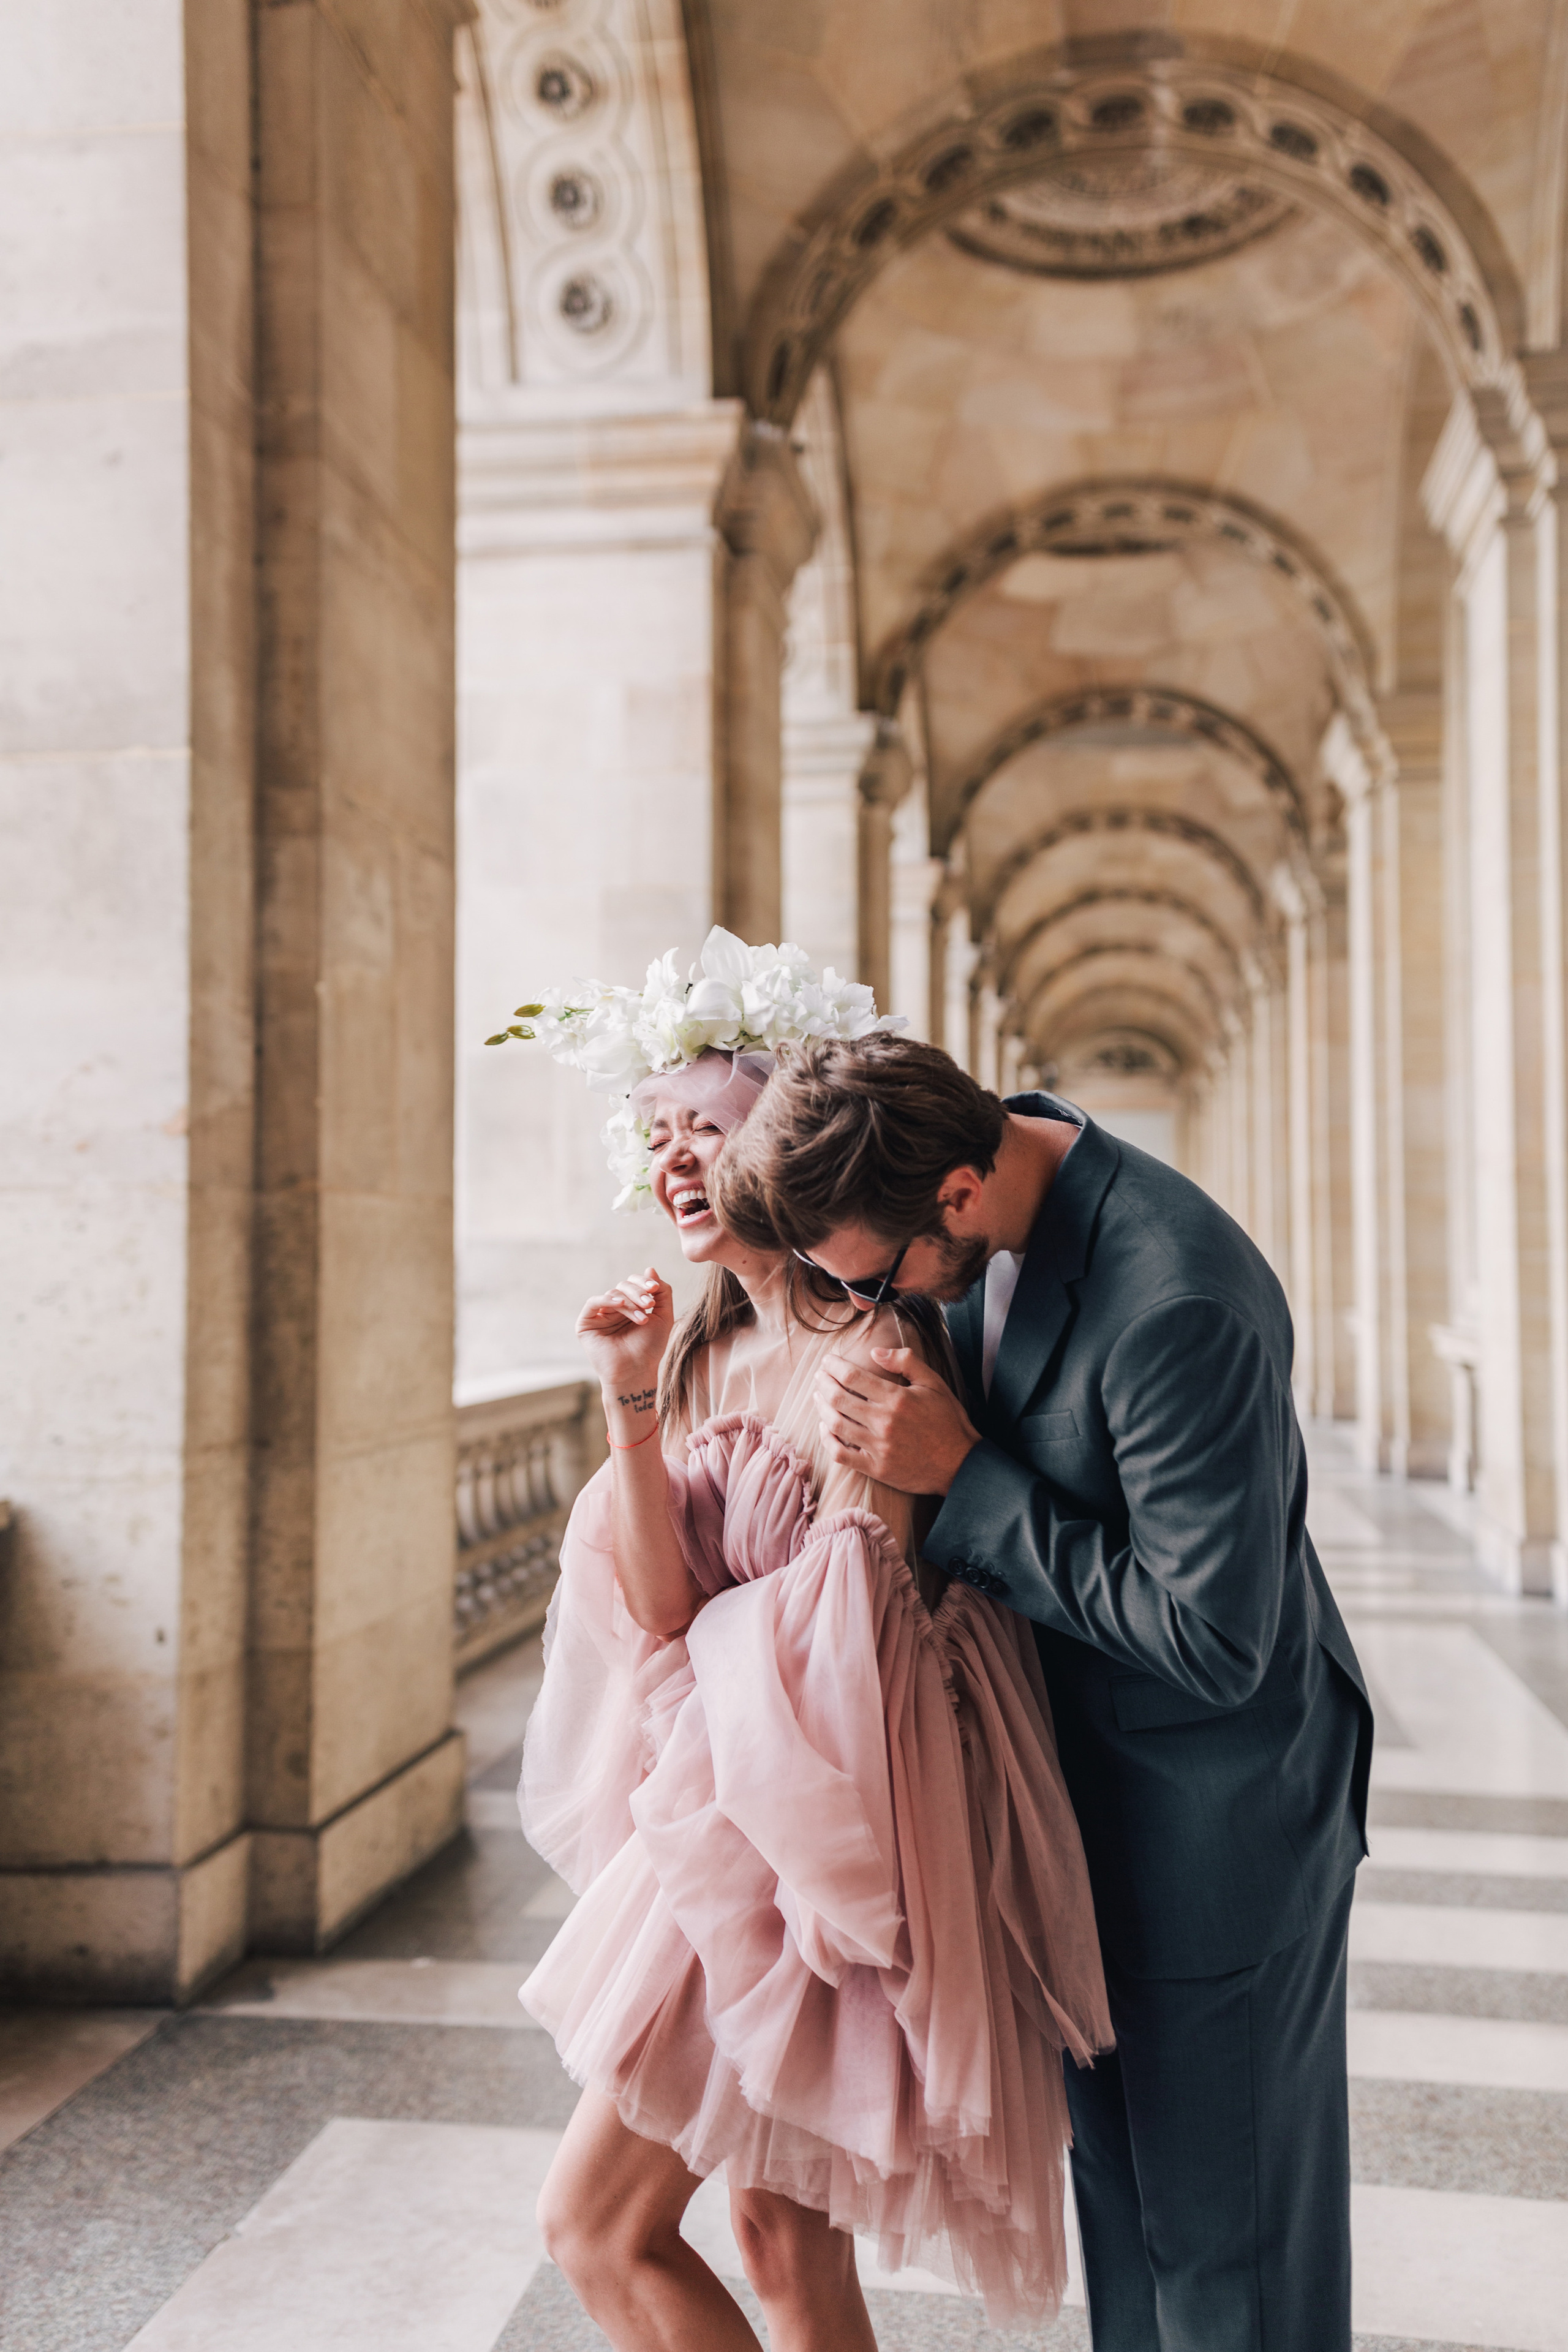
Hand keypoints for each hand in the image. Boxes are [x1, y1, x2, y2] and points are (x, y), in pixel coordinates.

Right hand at [576, 1268, 673, 1435]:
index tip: (656, 1289)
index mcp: (630, 1306)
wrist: (636, 1371)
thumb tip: (650, 1268)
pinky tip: (620, 1304)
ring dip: (629, 1302)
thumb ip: (662, 1292)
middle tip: (649, 1303)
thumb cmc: (650, 1348)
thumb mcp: (664, 1316)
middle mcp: (614, 1309)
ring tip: (643, 1317)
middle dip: (638, 1292)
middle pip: (624, 1286)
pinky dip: (607, 1299)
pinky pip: (594, 1302)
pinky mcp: (585, 1323)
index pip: (634, 1283)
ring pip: (613, 1293)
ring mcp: (599, 1315)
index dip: (644, 1282)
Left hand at [815, 1347, 979, 1494]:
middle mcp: (885, 1423)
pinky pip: (841, 1455)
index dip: (834, 1366)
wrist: (961, 1463)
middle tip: (820, 1376)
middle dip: (823, 1383)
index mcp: (898, 1399)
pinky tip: (825, 1428)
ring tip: (819, 1397)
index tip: (828, 1361)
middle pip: (839, 1399)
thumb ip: (906, 1362)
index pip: (853, 1377)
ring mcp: (879, 1448)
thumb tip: (875, 1351)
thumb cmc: (948, 1420)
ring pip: (836, 1425)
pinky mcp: (876, 1468)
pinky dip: (827, 1440)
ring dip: (822, 1408)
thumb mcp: (934, 1383)